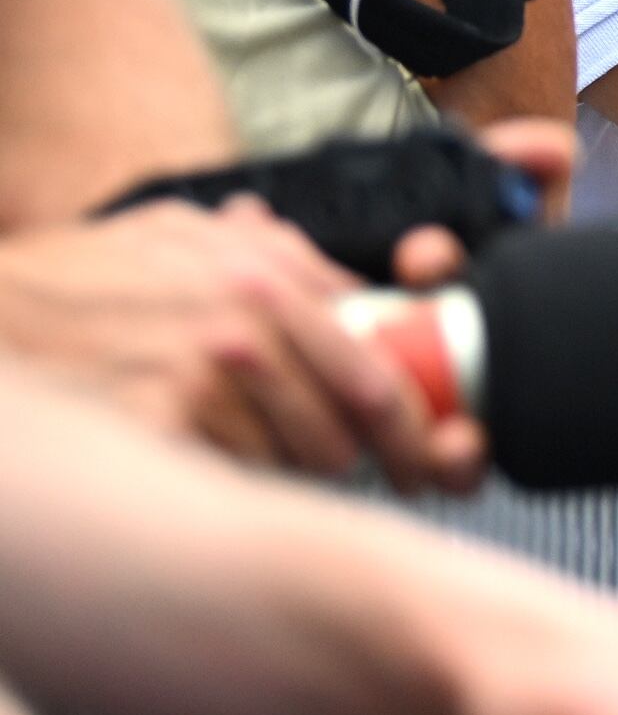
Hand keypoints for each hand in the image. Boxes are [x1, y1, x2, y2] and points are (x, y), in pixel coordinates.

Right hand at [0, 199, 477, 488]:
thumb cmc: (86, 273)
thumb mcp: (190, 234)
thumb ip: (281, 255)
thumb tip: (364, 288)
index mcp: (274, 275)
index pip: (385, 361)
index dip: (420, 415)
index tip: (435, 446)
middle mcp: (253, 321)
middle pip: (361, 418)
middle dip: (383, 455)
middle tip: (381, 474)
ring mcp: (207, 375)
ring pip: (303, 458)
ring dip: (301, 468)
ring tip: (272, 455)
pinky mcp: (161, 423)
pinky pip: (237, 477)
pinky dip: (237, 480)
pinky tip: (211, 465)